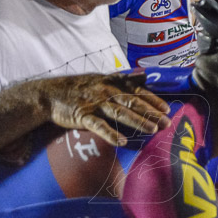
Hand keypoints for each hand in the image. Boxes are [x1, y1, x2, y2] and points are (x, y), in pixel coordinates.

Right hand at [42, 72, 170, 146]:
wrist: (50, 94)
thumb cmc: (81, 88)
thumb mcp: (103, 78)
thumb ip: (124, 79)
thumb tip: (145, 75)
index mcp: (112, 83)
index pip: (137, 90)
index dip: (153, 99)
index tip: (167, 109)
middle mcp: (106, 91)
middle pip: (132, 102)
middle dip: (151, 112)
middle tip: (166, 123)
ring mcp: (94, 103)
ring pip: (119, 112)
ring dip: (137, 122)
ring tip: (152, 130)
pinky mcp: (82, 115)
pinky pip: (98, 126)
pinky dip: (110, 134)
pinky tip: (122, 142)